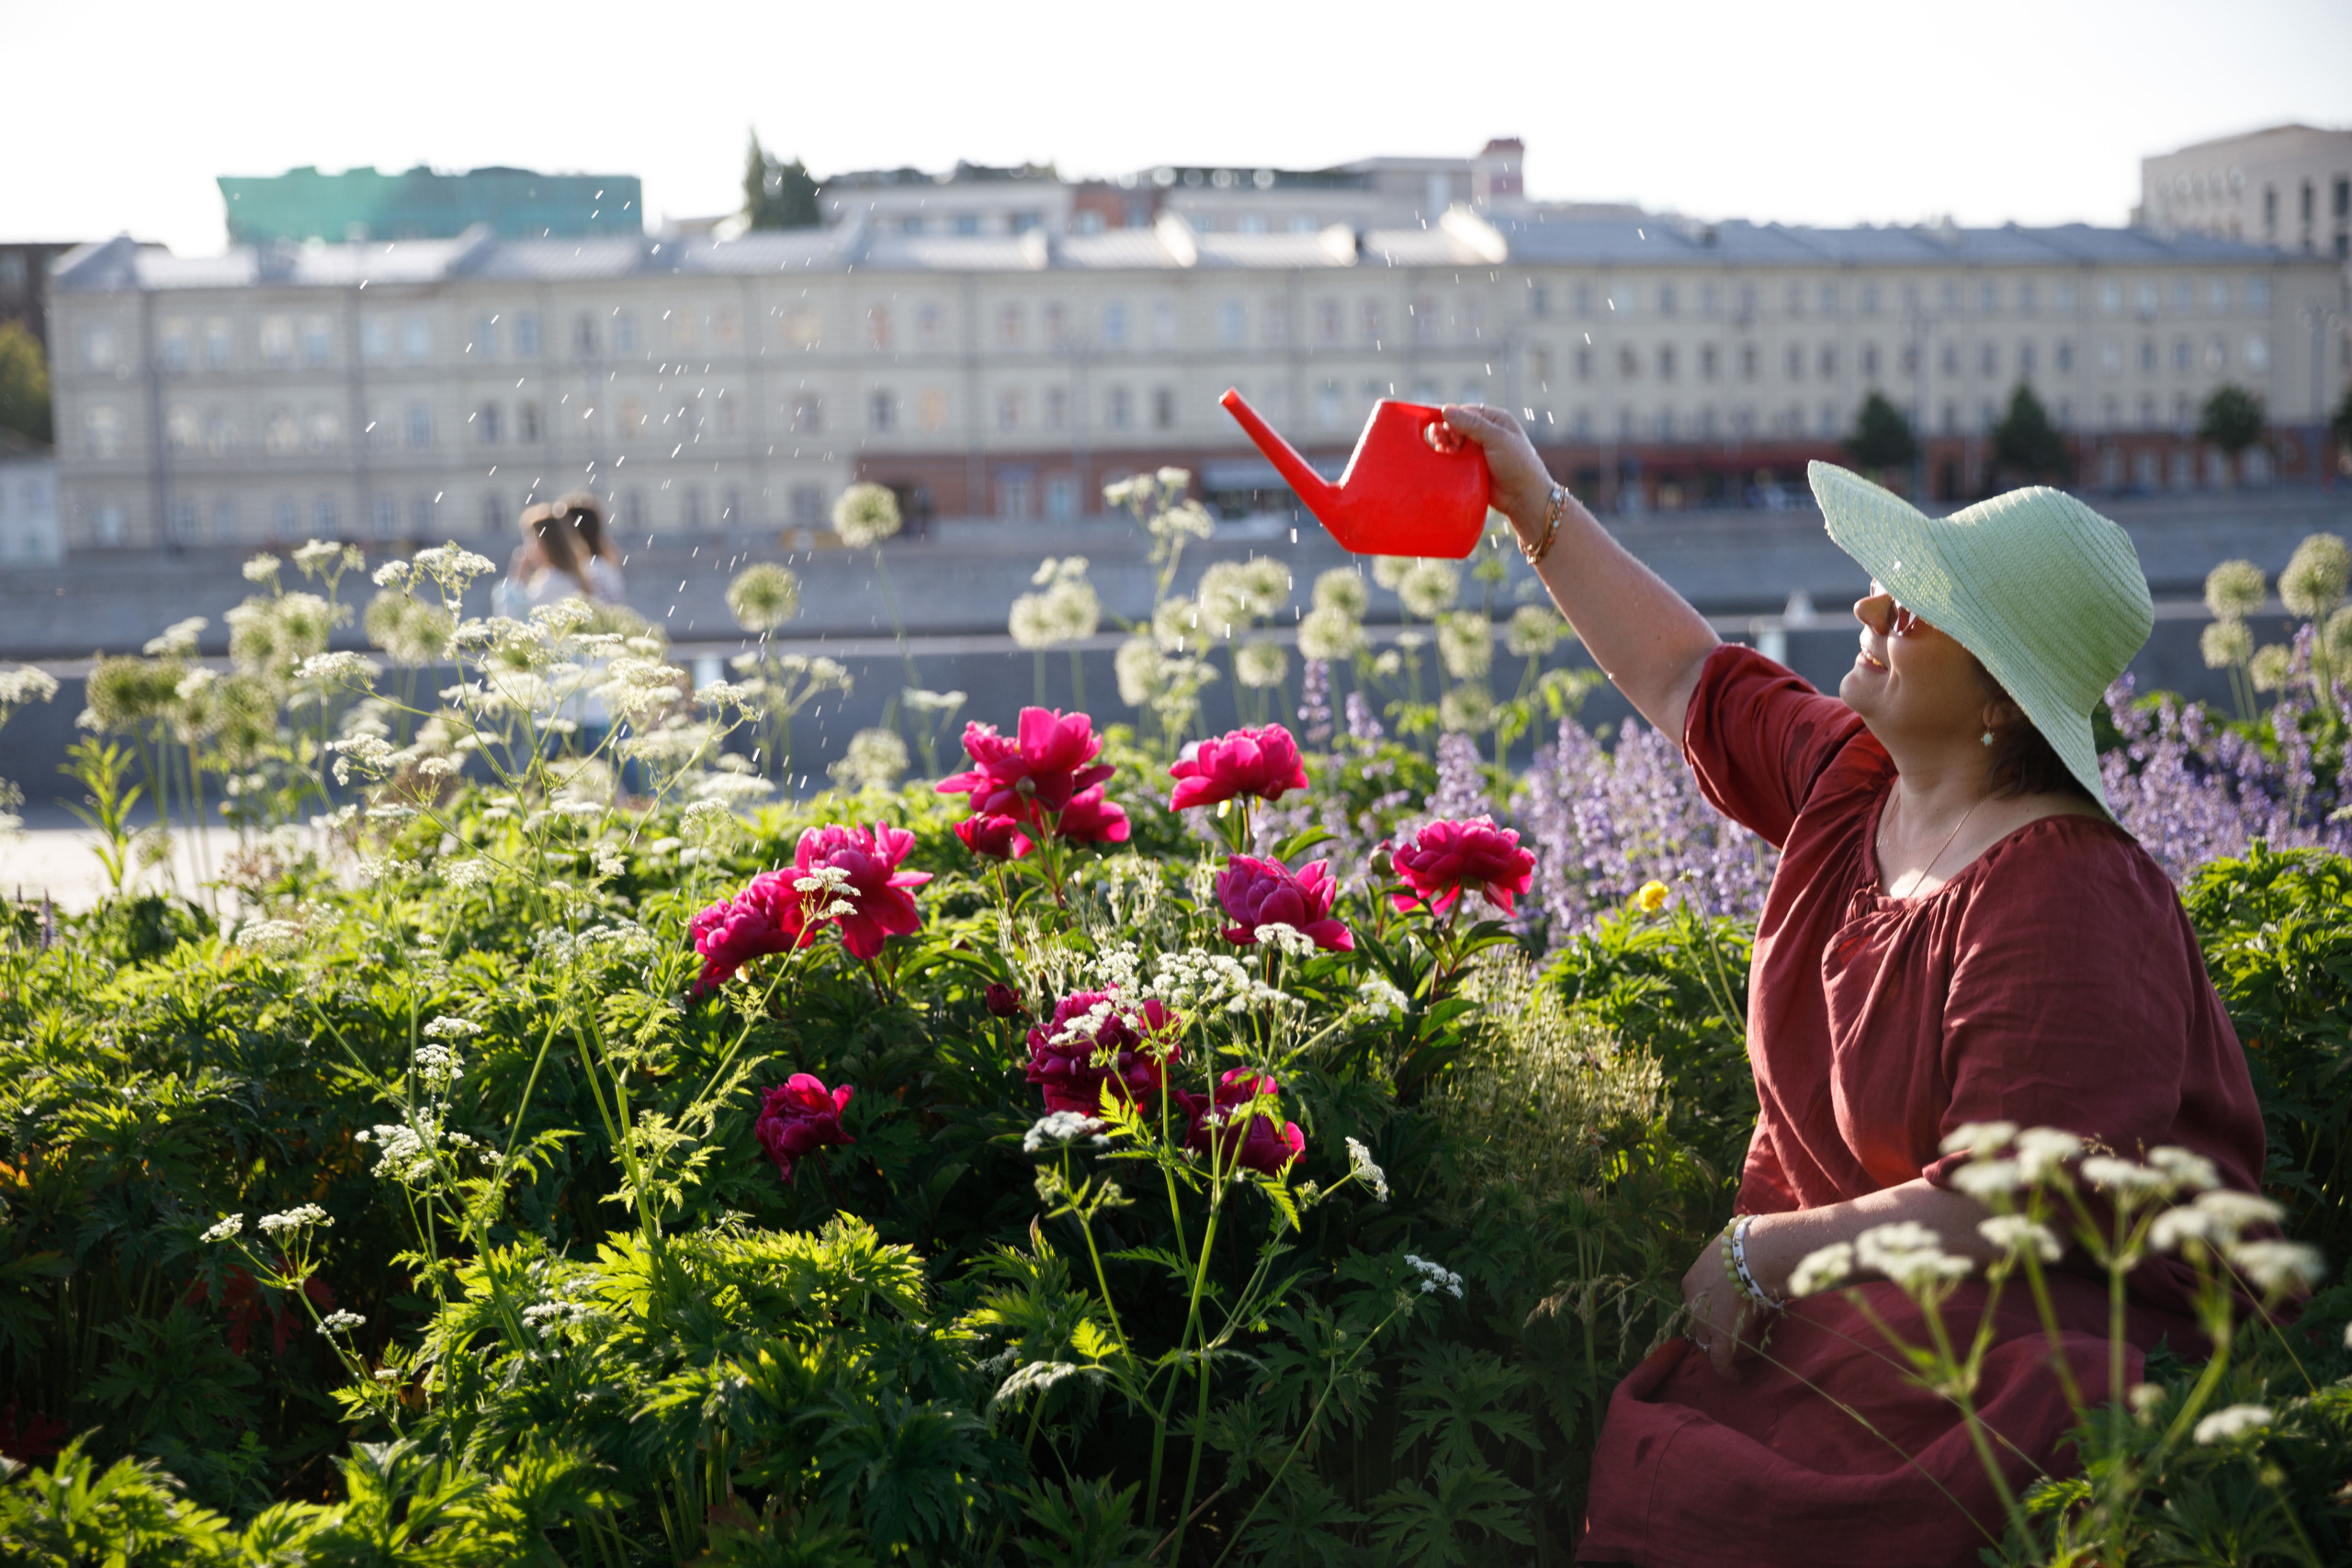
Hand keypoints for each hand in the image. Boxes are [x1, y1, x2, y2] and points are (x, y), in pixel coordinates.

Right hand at [1440, 404, 1553, 532]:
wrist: (1523, 497)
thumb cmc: (1517, 463)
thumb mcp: (1496, 438)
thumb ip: (1471, 424)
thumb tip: (1445, 409)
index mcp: (1494, 420)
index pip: (1466, 412)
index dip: (1453, 418)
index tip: (1446, 427)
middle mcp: (1484, 433)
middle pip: (1456, 426)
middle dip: (1447, 432)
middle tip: (1446, 441)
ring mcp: (1476, 451)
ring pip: (1452, 442)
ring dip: (1444, 443)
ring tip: (1441, 448)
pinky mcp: (1469, 467)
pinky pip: (1453, 458)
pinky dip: (1445, 457)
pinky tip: (1441, 457)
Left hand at [1678, 1238, 1766, 1380]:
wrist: (1754, 1255)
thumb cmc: (1746, 1248)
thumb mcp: (1727, 1253)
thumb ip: (1729, 1263)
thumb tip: (1743, 1263)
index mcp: (1691, 1282)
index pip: (1696, 1304)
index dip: (1709, 1311)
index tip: (1723, 1313)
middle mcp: (1692, 1303)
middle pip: (1697, 1323)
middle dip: (1710, 1330)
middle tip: (1730, 1333)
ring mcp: (1704, 1321)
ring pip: (1708, 1341)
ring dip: (1720, 1347)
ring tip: (1737, 1353)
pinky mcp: (1720, 1336)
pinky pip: (1721, 1360)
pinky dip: (1728, 1371)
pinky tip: (1737, 1377)